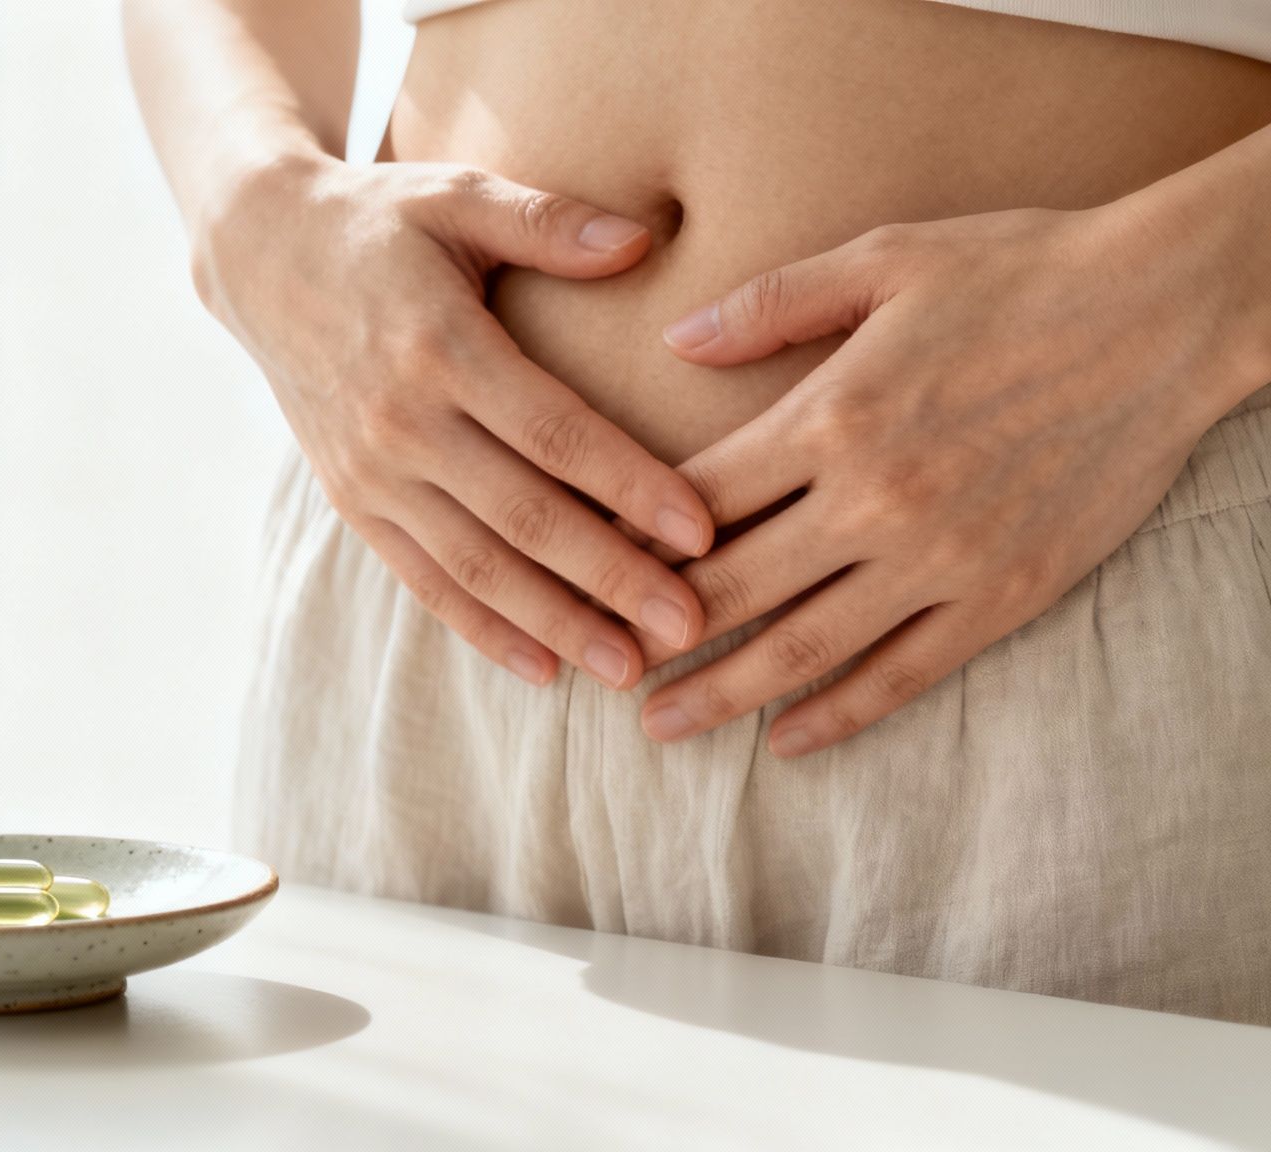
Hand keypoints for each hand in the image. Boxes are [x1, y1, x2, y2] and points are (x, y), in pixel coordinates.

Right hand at [194, 153, 712, 687]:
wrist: (260, 256)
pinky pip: (424, 579)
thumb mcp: (456, 195)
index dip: (630, 486)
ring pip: (475, 565)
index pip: (553, 431)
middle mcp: (401, 421)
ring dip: (555, 622)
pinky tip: (543, 667)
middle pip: (523, 515)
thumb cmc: (380, 220)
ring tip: (628, 668)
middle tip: (688, 625)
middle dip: (610, 578)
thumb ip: (548, 221)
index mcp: (440, 344)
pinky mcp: (352, 502)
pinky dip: (482, 628)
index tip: (701, 532)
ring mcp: (371, 471)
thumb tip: (642, 239)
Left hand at [633, 202, 1265, 754]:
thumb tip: (672, 342)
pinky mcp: (1004, 595)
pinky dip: (841, 713)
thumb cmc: (1021, 272)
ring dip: (724, 696)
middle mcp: (874, 501)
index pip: (695, 500)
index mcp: (829, 417)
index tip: (580, 566)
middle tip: (596, 673)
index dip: (627, 539)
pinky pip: (906, 673)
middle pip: (730, 591)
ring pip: (805, 650)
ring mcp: (940, 558)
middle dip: (653, 640)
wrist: (1169, 311)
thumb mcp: (884, 258)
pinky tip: (789, 741)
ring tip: (662, 729)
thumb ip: (771, 305)